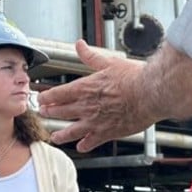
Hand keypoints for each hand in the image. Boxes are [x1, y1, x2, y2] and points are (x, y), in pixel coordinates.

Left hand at [37, 40, 153, 151]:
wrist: (150, 94)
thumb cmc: (133, 77)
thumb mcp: (109, 62)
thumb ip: (91, 56)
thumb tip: (79, 44)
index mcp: (84, 88)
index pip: (57, 94)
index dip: (46, 98)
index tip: (40, 99)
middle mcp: (86, 106)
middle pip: (60, 112)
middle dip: (49, 113)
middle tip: (43, 113)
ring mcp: (95, 121)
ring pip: (71, 131)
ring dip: (61, 134)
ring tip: (55, 137)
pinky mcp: (108, 133)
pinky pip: (92, 142)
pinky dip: (85, 145)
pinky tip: (82, 147)